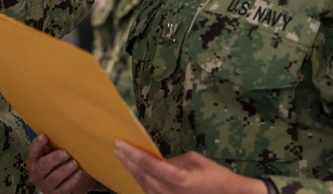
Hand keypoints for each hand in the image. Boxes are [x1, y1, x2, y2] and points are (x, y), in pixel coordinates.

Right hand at [27, 133, 102, 193]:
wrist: (64, 183)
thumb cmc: (58, 161)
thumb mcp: (52, 152)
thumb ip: (54, 143)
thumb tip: (64, 124)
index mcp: (34, 160)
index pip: (33, 151)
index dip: (38, 144)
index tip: (44, 136)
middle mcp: (37, 174)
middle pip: (43, 165)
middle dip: (54, 159)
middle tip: (66, 153)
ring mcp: (46, 186)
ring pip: (54, 178)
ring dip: (65, 170)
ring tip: (75, 163)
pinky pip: (64, 188)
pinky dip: (72, 180)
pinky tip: (79, 173)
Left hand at [114, 141, 267, 193]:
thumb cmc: (216, 177)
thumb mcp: (195, 160)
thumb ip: (173, 160)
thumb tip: (159, 161)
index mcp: (177, 179)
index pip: (147, 164)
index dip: (132, 154)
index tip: (120, 143)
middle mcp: (169, 193)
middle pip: (141, 176)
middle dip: (128, 161)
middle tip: (116, 148)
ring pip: (143, 185)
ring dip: (132, 171)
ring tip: (123, 158)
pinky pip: (150, 193)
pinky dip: (141, 181)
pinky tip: (136, 172)